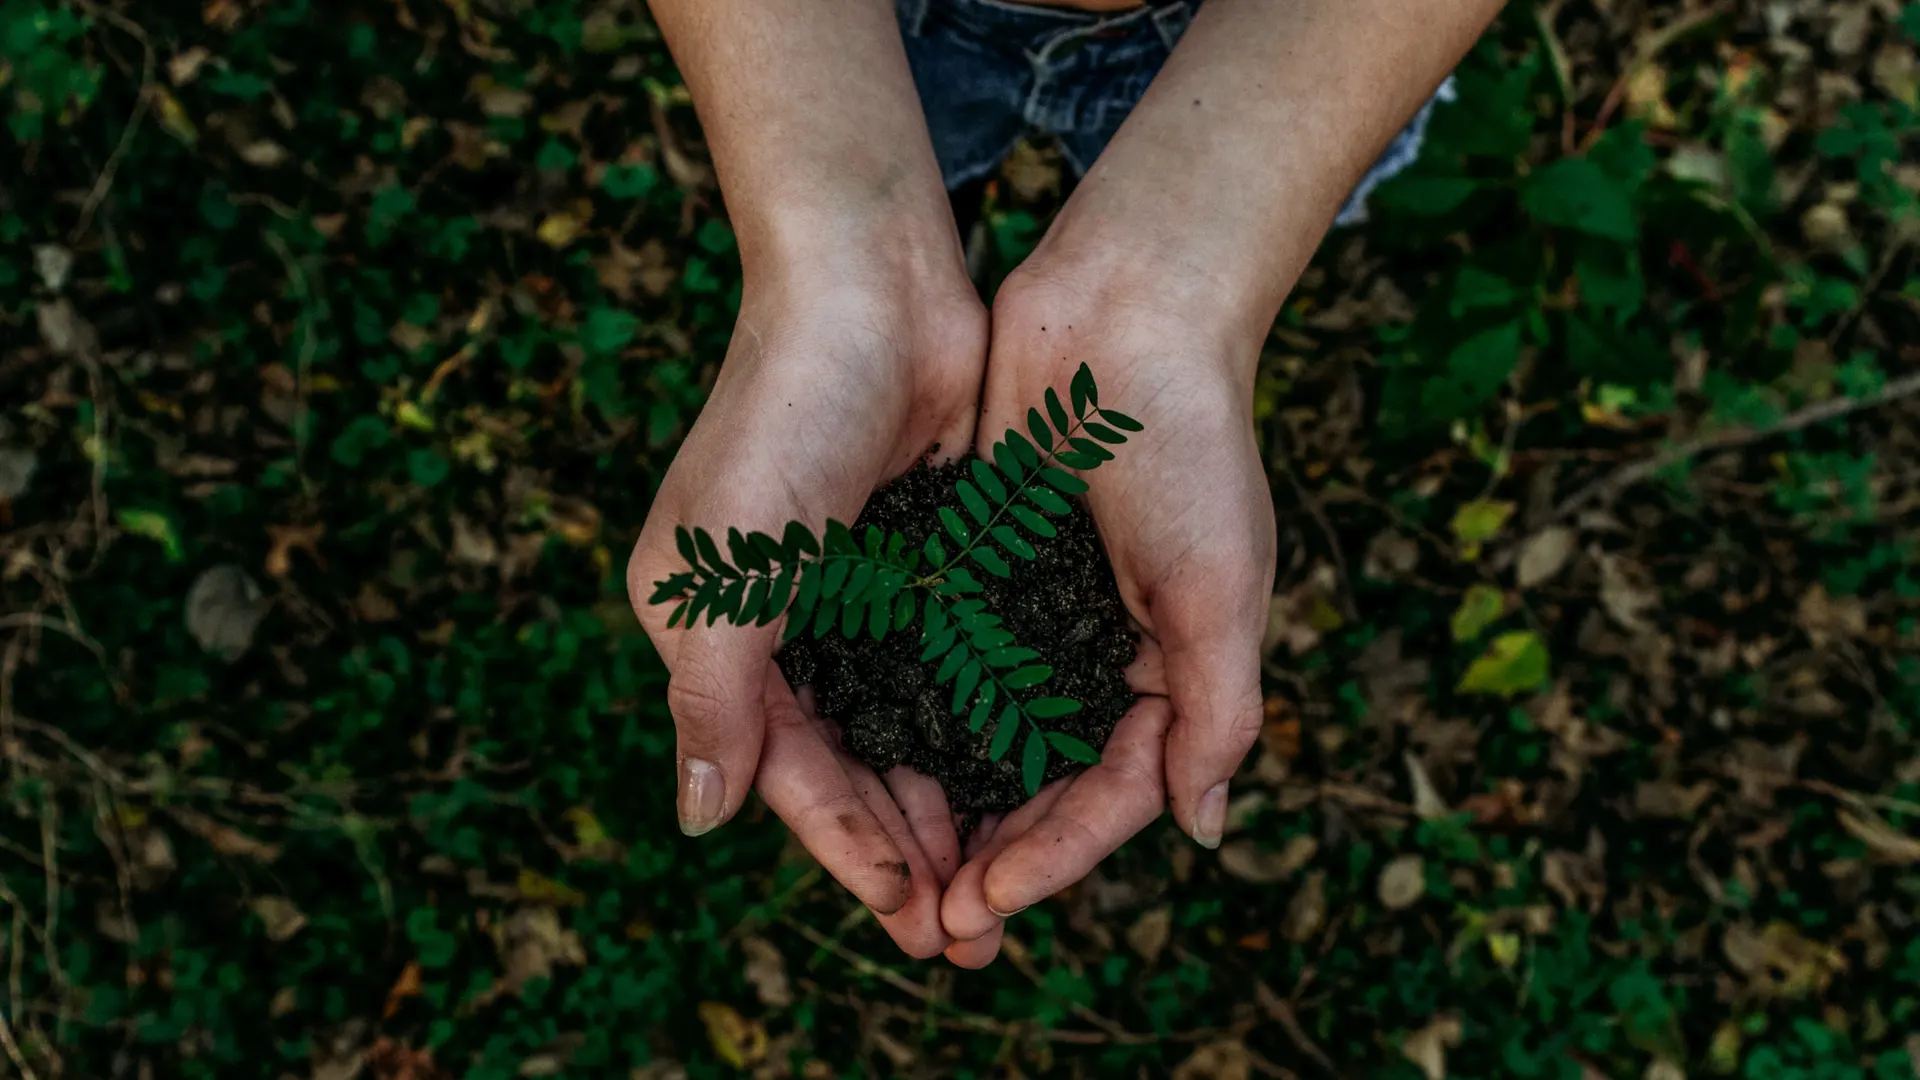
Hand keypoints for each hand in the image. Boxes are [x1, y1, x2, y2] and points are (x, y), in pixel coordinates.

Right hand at [627, 251, 983, 958]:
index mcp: (714, 631)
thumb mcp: (727, 566)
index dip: (846, 846)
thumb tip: (699, 820)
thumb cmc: (783, 415)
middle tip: (969, 932)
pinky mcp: (923, 561)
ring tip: (1003, 882)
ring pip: (907, 729)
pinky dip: (981, 727)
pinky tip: (1026, 778)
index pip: (785, 768)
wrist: (871, 283)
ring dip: (949, 804)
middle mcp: (782, 623)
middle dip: (905, 849)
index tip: (912, 912)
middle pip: (850, 764)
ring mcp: (857, 594)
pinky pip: (952, 668)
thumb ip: (713, 696)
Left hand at [939, 260, 1276, 965]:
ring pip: (981, 735)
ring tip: (893, 869)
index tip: (989, 899)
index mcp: (1169, 669)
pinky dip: (910, 713)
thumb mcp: (1220, 586)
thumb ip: (1217, 710)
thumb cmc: (1190, 444)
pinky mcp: (975, 565)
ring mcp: (1033, 612)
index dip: (1055, 856)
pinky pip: (939, 660)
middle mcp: (1097, 652)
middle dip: (992, 854)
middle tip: (932, 923)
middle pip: (1040, 783)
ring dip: (943, 804)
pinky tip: (863, 759)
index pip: (1112, 794)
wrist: (1126, 309)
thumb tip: (1202, 830)